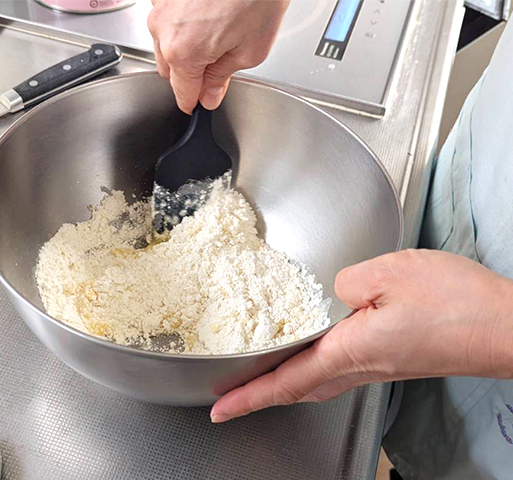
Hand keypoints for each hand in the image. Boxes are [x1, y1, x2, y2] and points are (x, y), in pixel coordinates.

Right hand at [147, 0, 289, 112]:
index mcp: (183, 52)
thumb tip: (210, 95)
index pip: (182, 93)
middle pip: (170, 70)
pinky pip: (168, 19)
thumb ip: (222, 77)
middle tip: (218, 64)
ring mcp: (160, 6)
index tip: (199, 102)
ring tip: (218, 31)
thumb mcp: (250, 50)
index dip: (194, 101)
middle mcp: (163, 29)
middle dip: (190, 73)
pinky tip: (208, 14)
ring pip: (165, 44)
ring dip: (185, 47)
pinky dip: (183, 23)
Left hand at [210, 249, 512, 422]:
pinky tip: (313, 356)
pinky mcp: (395, 358)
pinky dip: (312, 370)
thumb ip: (346, 282)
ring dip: (284, 384)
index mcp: (350, 350)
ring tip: (261, 379)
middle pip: (297, 389)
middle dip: (260, 396)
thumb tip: (334, 294)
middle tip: (232, 398)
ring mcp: (379, 366)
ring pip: (317, 382)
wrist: (506, 326)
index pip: (285, 380)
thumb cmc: (456, 304)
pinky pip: (339, 370)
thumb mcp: (390, 273)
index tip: (220, 409)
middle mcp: (361, 367)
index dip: (248, 396)